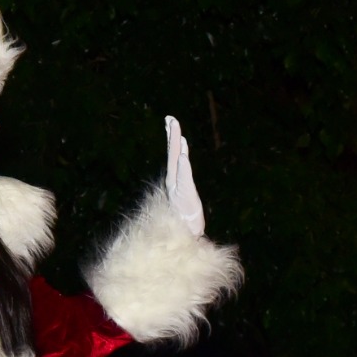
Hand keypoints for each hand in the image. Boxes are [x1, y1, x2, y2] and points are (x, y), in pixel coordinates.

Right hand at [163, 116, 204, 236]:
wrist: (185, 238)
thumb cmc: (185, 221)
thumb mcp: (185, 201)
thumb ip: (182, 189)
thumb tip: (181, 182)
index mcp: (176, 180)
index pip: (175, 155)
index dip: (173, 139)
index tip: (171, 122)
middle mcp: (175, 181)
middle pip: (174, 154)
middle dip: (173, 135)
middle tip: (171, 118)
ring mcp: (179, 187)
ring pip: (177, 162)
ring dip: (176, 146)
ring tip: (177, 131)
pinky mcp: (185, 196)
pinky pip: (183, 179)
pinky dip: (183, 168)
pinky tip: (184, 157)